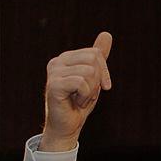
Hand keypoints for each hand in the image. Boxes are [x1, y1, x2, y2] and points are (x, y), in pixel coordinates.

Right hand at [40, 32, 112, 150]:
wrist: (67, 126)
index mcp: (66, 58)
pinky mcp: (54, 85)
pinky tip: (75, 102)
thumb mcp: (93, 78)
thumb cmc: (79, 103)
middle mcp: (57, 61)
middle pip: (93, 59)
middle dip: (97, 81)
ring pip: (89, 71)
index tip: (100, 87)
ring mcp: (54, 72)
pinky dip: (84, 96)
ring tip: (79, 98)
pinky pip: (82, 83)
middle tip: (86, 94)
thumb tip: (107, 34)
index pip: (95, 53)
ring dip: (90, 90)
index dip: (103, 72)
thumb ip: (98, 57)